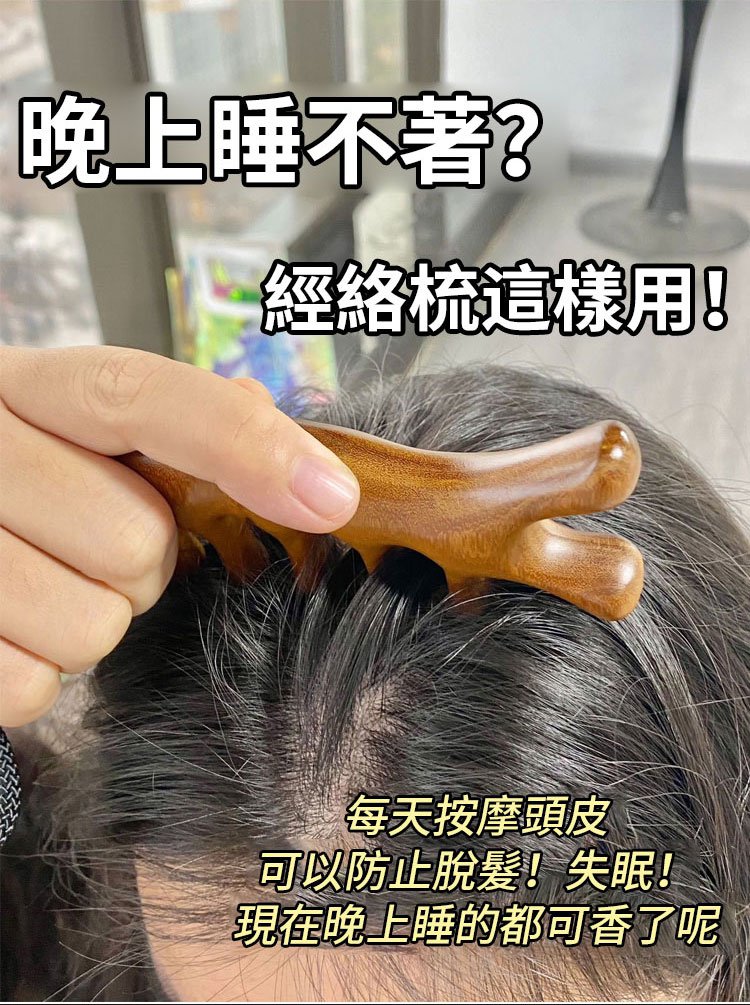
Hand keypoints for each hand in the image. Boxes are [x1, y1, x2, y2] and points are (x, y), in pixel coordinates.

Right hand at [0, 346, 358, 726]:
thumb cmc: (15, 481)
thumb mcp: (69, 428)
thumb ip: (166, 418)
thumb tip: (266, 414)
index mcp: (23, 385)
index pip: (143, 396)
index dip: (246, 446)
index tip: (333, 498)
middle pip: (134, 537)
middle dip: (141, 562)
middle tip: (92, 549)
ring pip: (93, 623)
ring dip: (91, 620)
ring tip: (45, 586)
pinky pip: (32, 685)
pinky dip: (37, 673)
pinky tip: (9, 628)